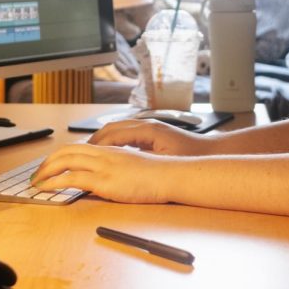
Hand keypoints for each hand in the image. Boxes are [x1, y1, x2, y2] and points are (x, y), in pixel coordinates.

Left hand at [32, 143, 174, 203]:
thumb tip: (103, 180)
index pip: (77, 147)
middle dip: (47, 162)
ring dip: (45, 171)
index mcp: (110, 150)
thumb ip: (115, 170)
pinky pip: (71, 178)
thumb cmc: (156, 175)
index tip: (50, 165)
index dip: (60, 155)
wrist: (169, 175)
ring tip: (35, 182)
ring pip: (64, 161)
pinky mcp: (103, 180)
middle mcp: (103, 154)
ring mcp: (102, 166)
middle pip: (66, 151)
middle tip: (36, 174)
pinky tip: (46, 188)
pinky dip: (54, 182)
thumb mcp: (132, 168)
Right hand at [89, 119, 218, 155]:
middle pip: (111, 128)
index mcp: (147, 130)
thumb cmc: (190, 156)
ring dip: (102, 139)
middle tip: (78, 153)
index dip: (96, 146)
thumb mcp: (165, 162)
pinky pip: (126, 133)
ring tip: (88, 153)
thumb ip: (142, 162)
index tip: (82, 155)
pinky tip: (109, 153)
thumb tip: (120, 164)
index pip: (113, 134)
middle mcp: (146, 124)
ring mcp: (148, 127)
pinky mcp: (152, 132)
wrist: (210, 151)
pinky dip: (113, 141)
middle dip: (93, 140)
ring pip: (117, 129)